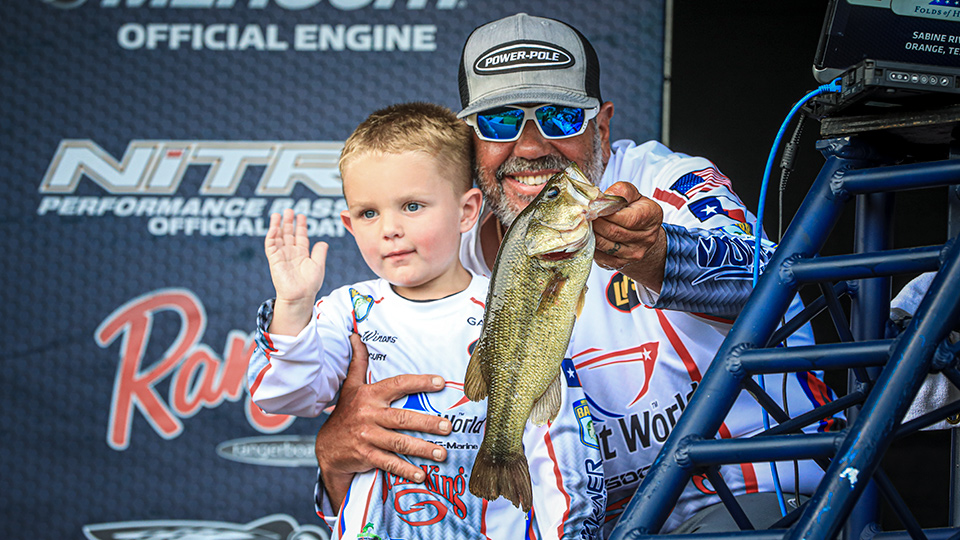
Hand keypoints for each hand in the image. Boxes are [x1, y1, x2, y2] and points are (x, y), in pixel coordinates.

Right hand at [264, 209, 327, 334]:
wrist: (300, 296)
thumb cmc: (310, 284)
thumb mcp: (318, 265)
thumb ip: (320, 253)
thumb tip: (323, 242)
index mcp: (302, 253)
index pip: (300, 236)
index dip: (300, 225)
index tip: (301, 215)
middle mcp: (291, 253)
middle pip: (288, 233)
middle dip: (288, 222)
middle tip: (289, 210)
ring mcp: (282, 255)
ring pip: (278, 237)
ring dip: (277, 225)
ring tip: (278, 214)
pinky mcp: (274, 259)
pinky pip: (271, 245)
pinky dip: (272, 236)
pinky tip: (275, 227)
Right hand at [315, 333, 452, 508]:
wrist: (327, 447)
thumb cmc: (346, 413)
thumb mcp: (350, 386)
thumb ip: (358, 363)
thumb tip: (355, 336)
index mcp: (369, 395)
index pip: (398, 385)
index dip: (419, 382)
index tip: (441, 382)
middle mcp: (369, 415)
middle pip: (403, 418)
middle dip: (428, 423)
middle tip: (449, 426)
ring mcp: (367, 437)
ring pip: (399, 443)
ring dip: (422, 449)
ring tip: (442, 453)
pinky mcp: (366, 455)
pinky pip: (389, 463)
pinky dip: (406, 470)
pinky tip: (421, 475)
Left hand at [592, 182, 666, 291]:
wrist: (639, 232)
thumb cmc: (633, 209)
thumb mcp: (632, 194)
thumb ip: (620, 191)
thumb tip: (601, 198)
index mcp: (652, 216)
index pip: (628, 218)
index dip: (607, 213)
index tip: (593, 206)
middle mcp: (646, 238)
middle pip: (614, 231)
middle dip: (596, 222)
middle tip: (583, 214)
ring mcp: (634, 253)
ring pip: (605, 244)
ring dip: (591, 233)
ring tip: (584, 224)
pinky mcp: (620, 263)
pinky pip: (600, 256)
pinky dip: (591, 245)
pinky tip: (587, 236)